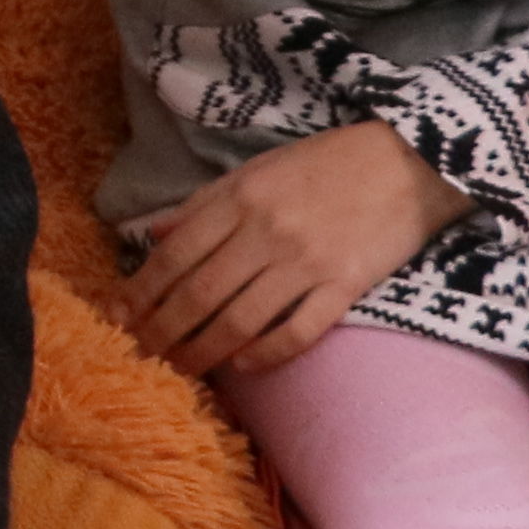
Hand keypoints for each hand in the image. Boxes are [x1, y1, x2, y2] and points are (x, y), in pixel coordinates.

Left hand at [121, 117, 463, 377]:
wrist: (411, 161)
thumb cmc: (328, 164)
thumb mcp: (258, 170)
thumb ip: (203, 204)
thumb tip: (151, 234)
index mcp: (241, 198)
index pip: (175, 254)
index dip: (141, 290)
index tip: (118, 317)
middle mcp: (268, 231)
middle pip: (199, 293)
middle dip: (163, 330)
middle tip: (141, 355)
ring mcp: (308, 262)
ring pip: (240, 320)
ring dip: (203, 351)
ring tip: (181, 368)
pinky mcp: (347, 286)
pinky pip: (298, 331)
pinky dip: (265, 353)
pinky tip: (243, 365)